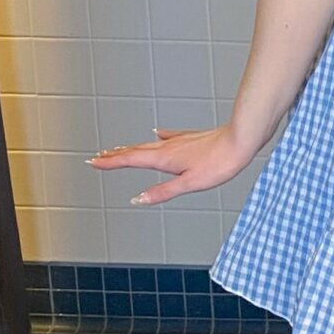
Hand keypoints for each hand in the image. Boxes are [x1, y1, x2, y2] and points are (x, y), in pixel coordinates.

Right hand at [88, 126, 256, 205]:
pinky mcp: (191, 139)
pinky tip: (157, 134)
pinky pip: (168, 137)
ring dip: (131, 148)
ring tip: (118, 149)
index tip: (93, 162)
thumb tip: (139, 199)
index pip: (130, 160)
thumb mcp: (189, 184)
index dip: (110, 162)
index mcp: (164, 158)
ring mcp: (180, 141)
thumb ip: (163, 192)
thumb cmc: (219, 163)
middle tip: (97, 157)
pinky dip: (158, 138)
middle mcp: (168, 147)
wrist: (240, 141)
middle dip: (115, 155)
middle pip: (135, 151)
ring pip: (149, 144)